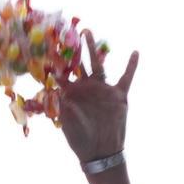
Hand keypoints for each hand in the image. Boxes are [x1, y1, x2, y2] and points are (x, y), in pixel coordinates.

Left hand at [58, 31, 138, 163]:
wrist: (100, 153)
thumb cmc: (80, 141)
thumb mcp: (69, 124)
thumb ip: (64, 107)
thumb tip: (57, 92)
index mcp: (72, 94)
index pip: (62, 74)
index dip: (55, 62)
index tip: (48, 47)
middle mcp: (86, 88)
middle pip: (79, 64)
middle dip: (73, 49)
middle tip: (68, 31)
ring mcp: (102, 90)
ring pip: (98, 64)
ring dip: (93, 49)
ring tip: (88, 32)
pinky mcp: (119, 96)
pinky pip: (126, 78)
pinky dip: (131, 66)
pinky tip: (135, 52)